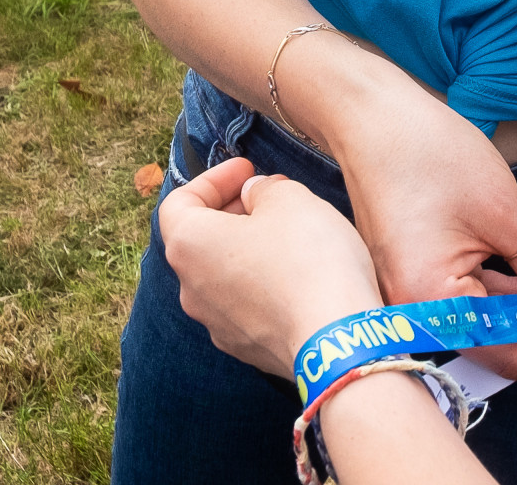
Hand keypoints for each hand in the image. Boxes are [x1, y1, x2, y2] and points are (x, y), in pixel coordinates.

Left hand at [159, 158, 384, 378]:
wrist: (337, 338)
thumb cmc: (309, 259)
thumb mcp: (292, 199)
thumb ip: (265, 190)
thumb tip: (257, 196)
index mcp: (190, 245)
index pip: (180, 202)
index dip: (214, 178)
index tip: (248, 169)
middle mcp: (191, 289)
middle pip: (200, 239)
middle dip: (234, 212)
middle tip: (272, 197)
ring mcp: (217, 324)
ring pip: (224, 275)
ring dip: (249, 249)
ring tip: (290, 236)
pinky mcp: (247, 347)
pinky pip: (248, 305)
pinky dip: (265, 284)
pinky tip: (299, 276)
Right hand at [328, 91, 516, 380]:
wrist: (372, 118)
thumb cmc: (428, 154)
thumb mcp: (503, 212)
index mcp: (430, 301)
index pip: (512, 352)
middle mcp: (419, 311)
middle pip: (504, 346)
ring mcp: (421, 296)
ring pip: (496, 325)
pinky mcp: (428, 276)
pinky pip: (482, 301)